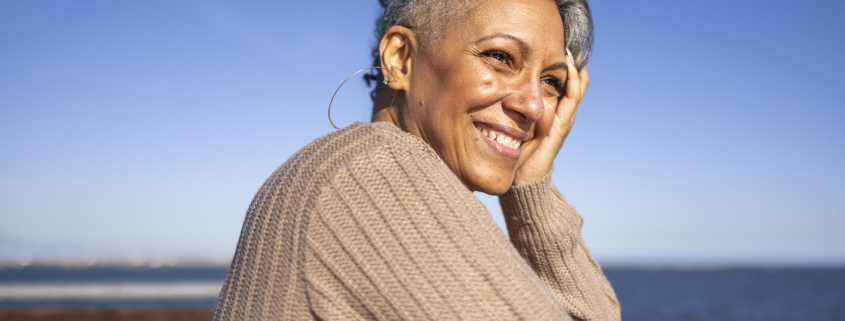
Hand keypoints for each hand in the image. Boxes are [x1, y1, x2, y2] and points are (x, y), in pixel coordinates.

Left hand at [512, 51, 588, 185]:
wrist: (522, 180)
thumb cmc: (515, 156)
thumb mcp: (511, 128)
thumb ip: (508, 114)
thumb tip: (491, 98)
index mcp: (549, 116)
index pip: (558, 87)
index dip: (558, 70)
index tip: (554, 51)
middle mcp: (559, 116)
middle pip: (570, 85)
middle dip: (570, 66)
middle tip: (567, 45)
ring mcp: (562, 121)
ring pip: (575, 90)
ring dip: (575, 71)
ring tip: (572, 52)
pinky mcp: (561, 127)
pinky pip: (571, 100)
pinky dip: (574, 83)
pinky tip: (574, 69)